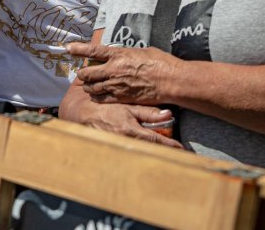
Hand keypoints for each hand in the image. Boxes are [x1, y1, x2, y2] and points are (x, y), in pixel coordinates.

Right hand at [64, 100, 182, 147]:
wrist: (81, 114)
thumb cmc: (104, 108)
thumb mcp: (126, 106)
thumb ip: (147, 112)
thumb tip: (168, 114)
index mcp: (131, 130)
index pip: (156, 140)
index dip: (171, 146)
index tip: (183, 150)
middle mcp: (127, 141)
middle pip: (152, 151)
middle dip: (166, 153)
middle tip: (181, 156)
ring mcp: (121, 147)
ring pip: (142, 153)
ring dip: (154, 153)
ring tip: (168, 155)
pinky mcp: (115, 148)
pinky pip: (132, 152)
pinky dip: (141, 153)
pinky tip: (148, 153)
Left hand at [69, 42, 179, 105]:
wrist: (172, 81)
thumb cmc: (161, 63)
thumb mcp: (141, 51)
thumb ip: (126, 54)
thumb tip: (120, 55)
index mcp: (118, 55)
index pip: (93, 51)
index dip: (78, 49)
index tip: (68, 48)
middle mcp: (114, 70)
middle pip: (87, 73)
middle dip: (82, 74)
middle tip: (82, 74)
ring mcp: (116, 85)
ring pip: (92, 88)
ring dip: (88, 86)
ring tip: (89, 86)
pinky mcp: (122, 98)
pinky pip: (102, 98)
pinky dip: (97, 97)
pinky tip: (97, 96)